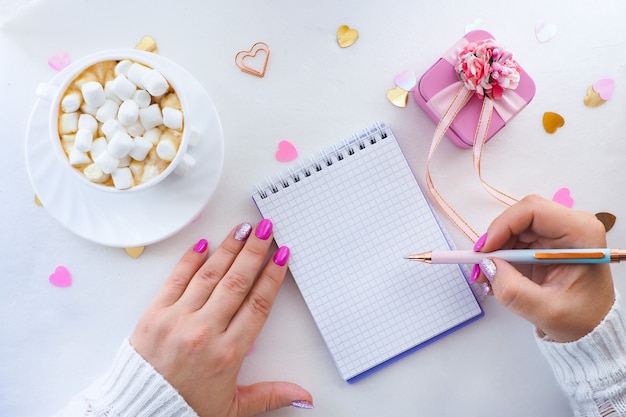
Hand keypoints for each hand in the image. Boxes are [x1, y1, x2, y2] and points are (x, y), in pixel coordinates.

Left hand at [129, 220, 312, 416]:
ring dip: (228, 249)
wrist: (138, 415)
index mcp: (228, 353)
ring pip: (209, 275)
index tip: (281, 256)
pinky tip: (204, 244)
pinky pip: (175, 280)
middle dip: (254, 252)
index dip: (272, 277)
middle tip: (265, 229)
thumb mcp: (234, 407)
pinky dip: (190, 260)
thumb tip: (305, 398)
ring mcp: (178, 320)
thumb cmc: (185, 410)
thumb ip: (271, 396)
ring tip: (242, 229)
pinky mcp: (154, 315)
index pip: (258, 305)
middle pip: (237, 282)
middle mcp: (204, 331)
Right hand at [475, 195, 614, 341]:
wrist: (594, 326)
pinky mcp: (545, 243)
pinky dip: (500, 255)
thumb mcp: (547, 311)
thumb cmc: (583, 318)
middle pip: (520, 217)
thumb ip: (514, 290)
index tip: (485, 250)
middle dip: (495, 240)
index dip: (503, 225)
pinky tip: (497, 275)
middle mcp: (570, 226)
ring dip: (495, 250)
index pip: (533, 210)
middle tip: (480, 266)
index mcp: (580, 234)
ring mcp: (557, 233)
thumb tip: (487, 267)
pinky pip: (514, 239)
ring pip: (513, 228)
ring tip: (486, 276)